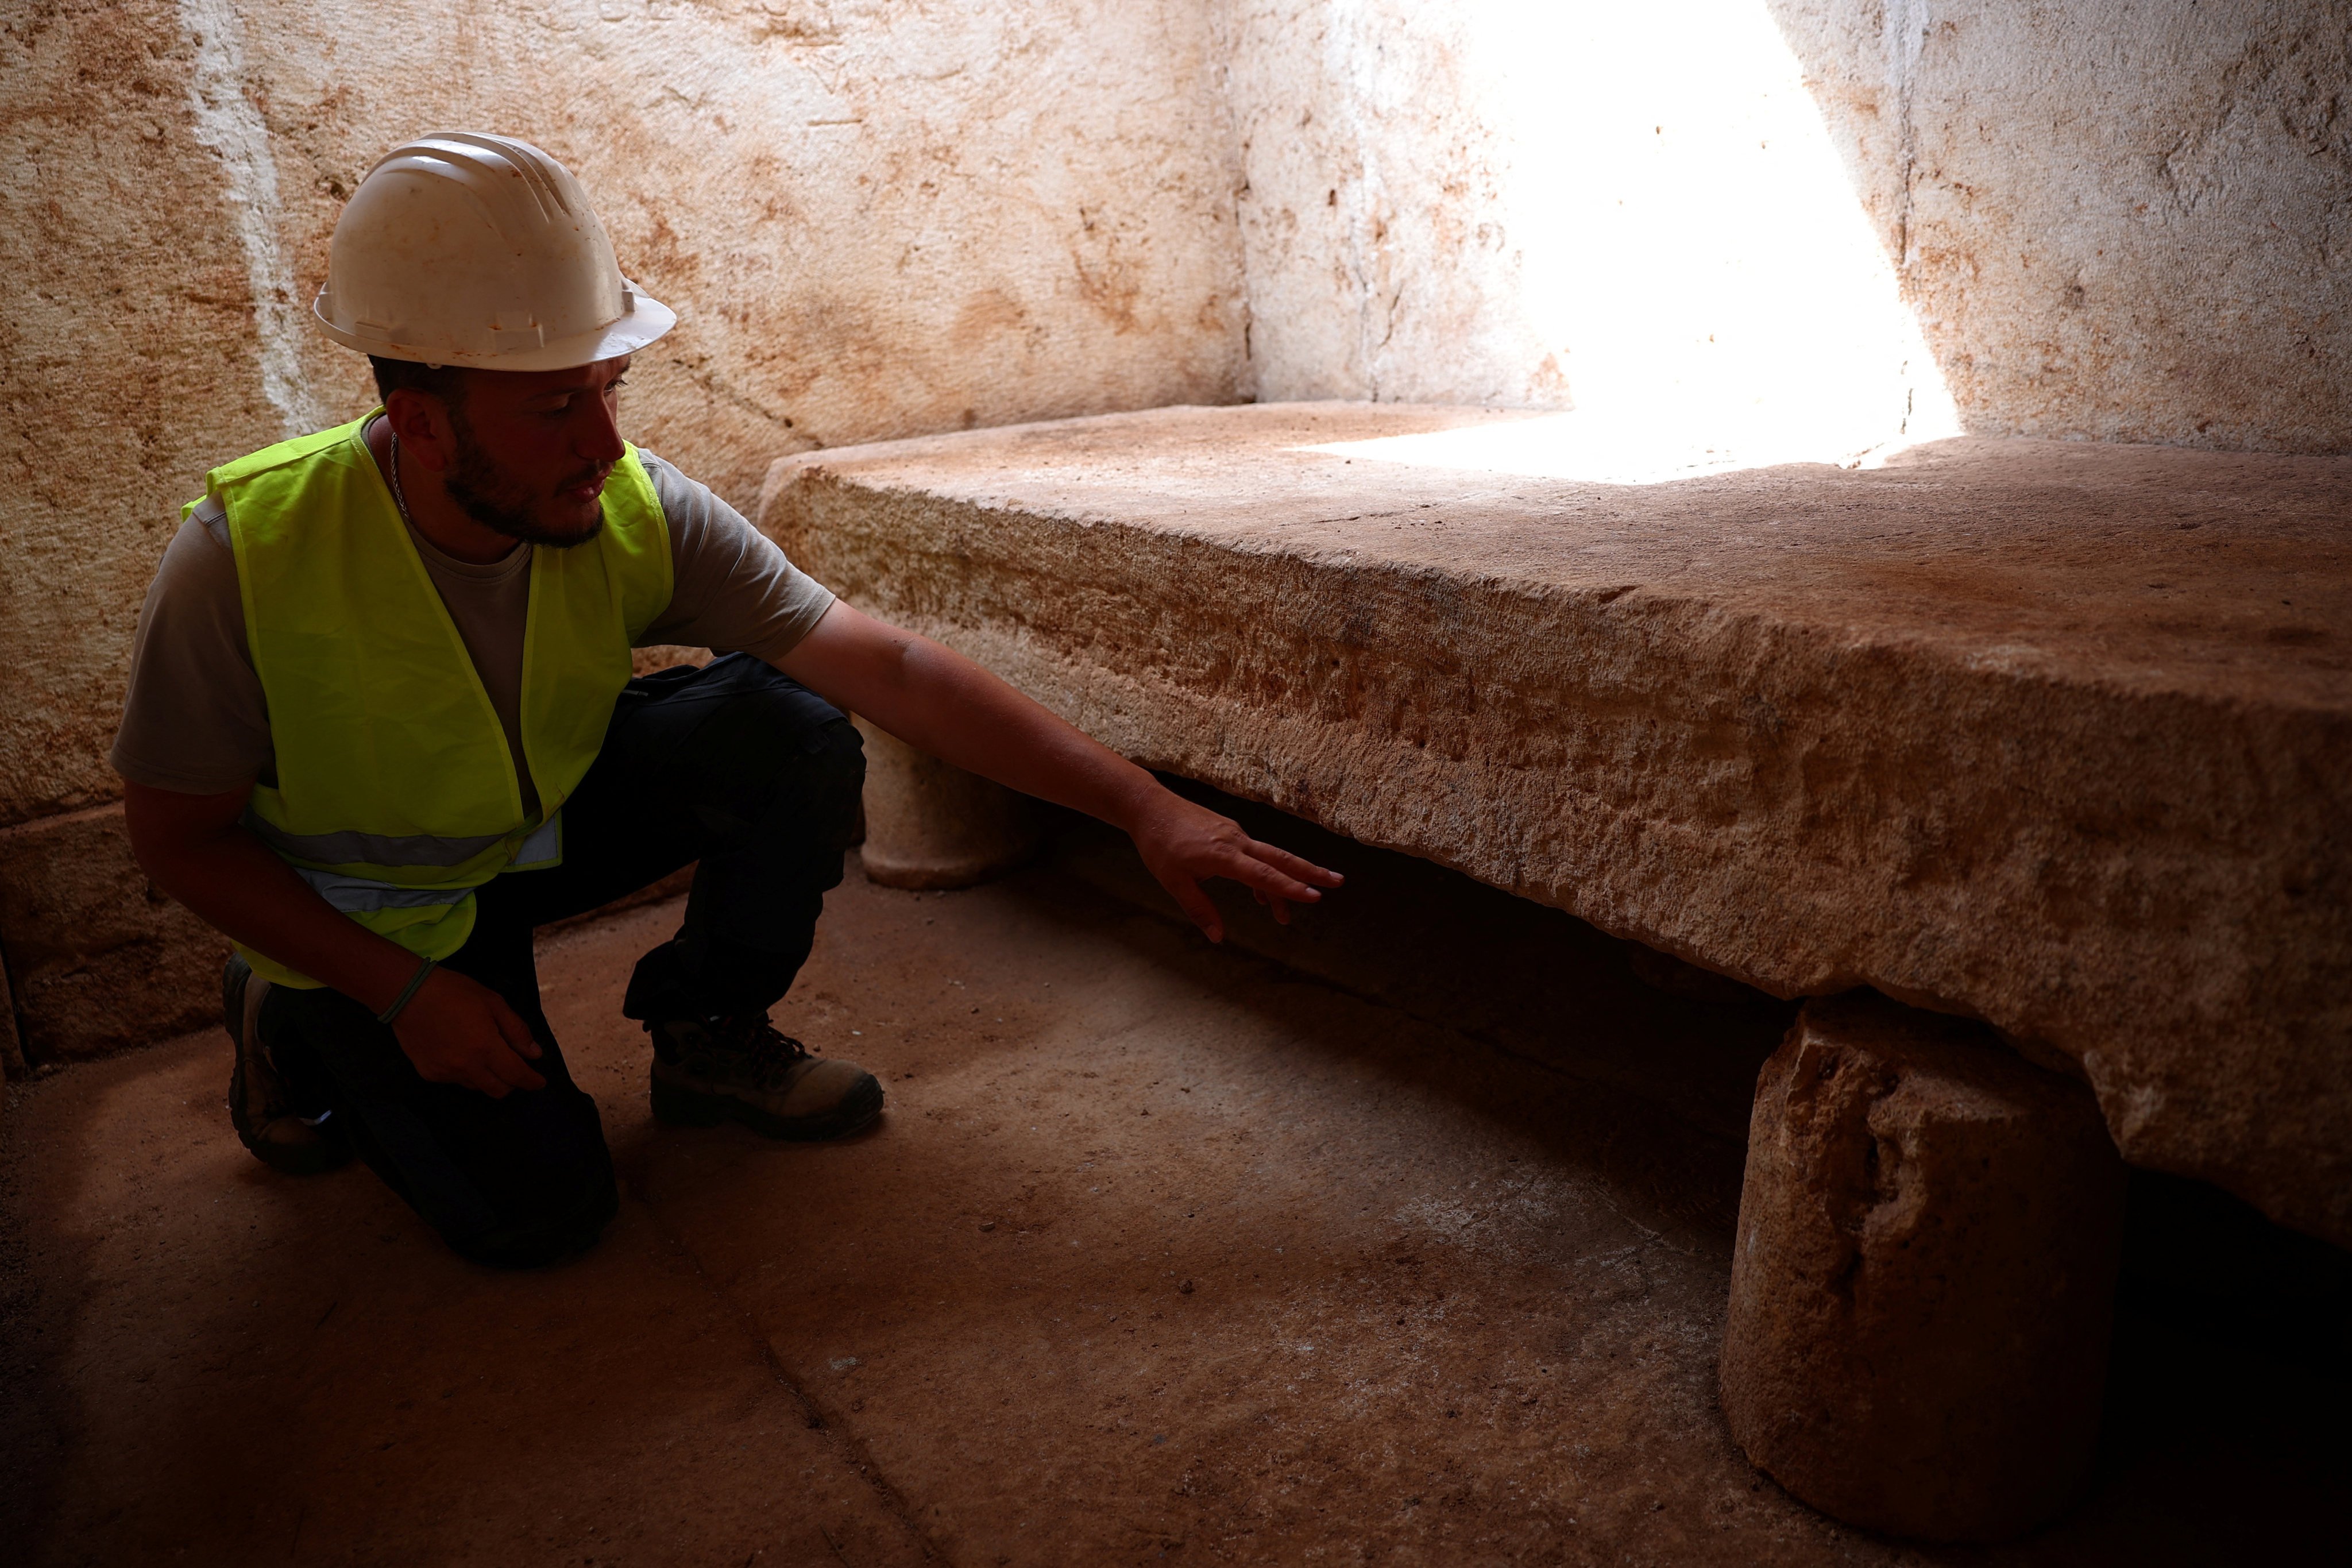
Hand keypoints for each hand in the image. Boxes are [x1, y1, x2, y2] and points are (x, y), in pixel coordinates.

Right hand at [390, 967, 547, 1097]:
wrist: (408, 994)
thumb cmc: (454, 993)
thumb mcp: (494, 1003)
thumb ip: (516, 1031)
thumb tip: (534, 1054)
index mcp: (486, 1048)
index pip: (516, 1075)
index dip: (531, 1081)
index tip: (539, 1082)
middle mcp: (466, 1067)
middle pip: (498, 1090)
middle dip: (512, 1083)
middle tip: (514, 1067)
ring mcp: (445, 1073)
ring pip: (477, 1087)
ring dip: (488, 1077)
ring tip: (485, 1054)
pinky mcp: (429, 1073)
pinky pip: (455, 1080)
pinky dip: (465, 1072)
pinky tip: (460, 1052)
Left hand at [1127, 788, 1343, 942]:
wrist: (1149, 807)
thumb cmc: (1158, 844)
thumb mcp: (1173, 882)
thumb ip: (1199, 909)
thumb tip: (1218, 938)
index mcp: (1222, 855)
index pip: (1263, 875)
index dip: (1290, 888)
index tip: (1315, 897)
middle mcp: (1235, 842)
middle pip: (1280, 858)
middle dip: (1311, 872)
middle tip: (1338, 883)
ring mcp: (1234, 835)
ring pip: (1269, 858)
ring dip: (1286, 881)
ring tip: (1294, 910)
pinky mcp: (1229, 833)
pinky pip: (1255, 855)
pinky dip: (1264, 874)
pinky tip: (1262, 894)